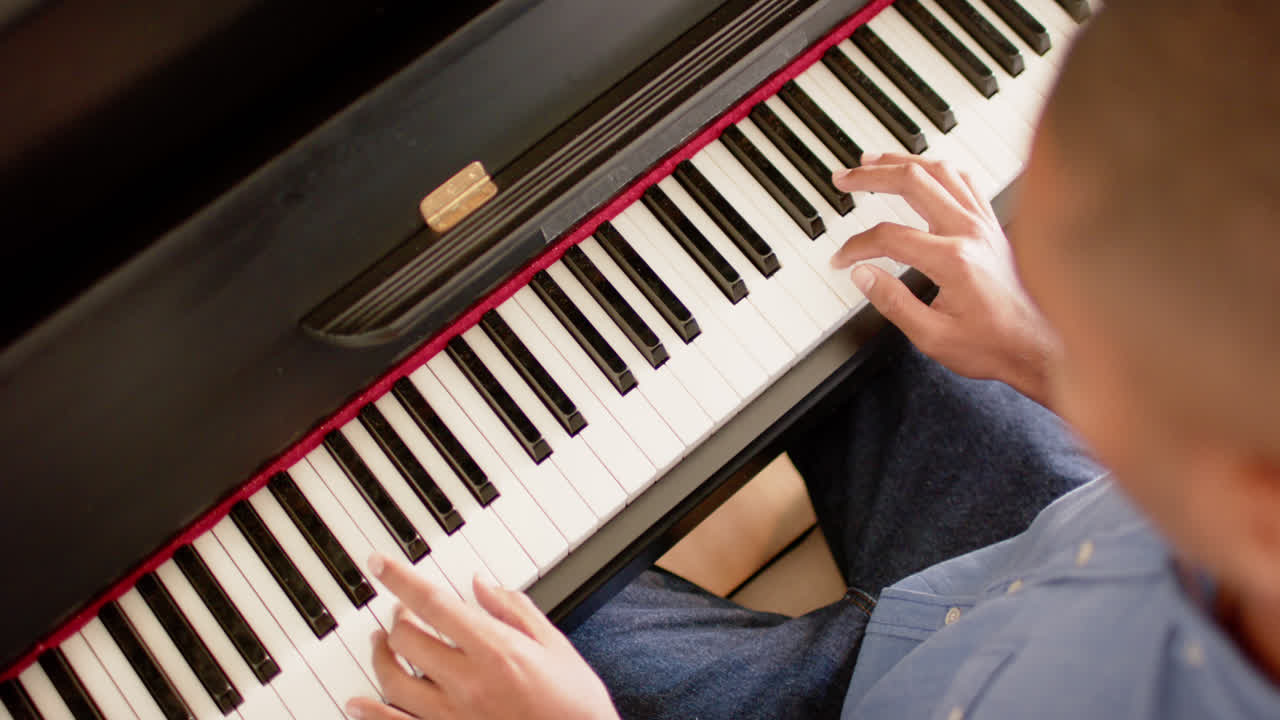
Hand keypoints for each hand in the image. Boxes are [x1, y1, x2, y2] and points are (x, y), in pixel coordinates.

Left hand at [346, 555, 618, 719]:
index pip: (432, 604)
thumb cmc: (575, 706)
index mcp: (495, 650)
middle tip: (400, 609)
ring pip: (393, 681)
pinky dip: (370, 712)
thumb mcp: (555, 646)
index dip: (399, 579)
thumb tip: (481, 584)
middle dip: (397, 617)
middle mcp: (467, 683)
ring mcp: (453, 717)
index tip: (380, 564)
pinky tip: (358, 701)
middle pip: (407, 640)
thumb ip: (514, 610)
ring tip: (382, 644)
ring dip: (381, 657)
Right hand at [830, 153, 1056, 405]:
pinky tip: (922, 171)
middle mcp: (971, 232)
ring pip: (941, 172)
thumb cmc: (994, 345)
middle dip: (872, 175)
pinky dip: (937, 170)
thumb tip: (862, 274)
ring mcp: (985, 224)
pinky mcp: (993, 226)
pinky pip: (964, 182)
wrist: (1040, 348)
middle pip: (914, 182)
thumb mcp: (933, 337)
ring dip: (903, 162)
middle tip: (844, 178)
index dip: (857, 246)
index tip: (842, 260)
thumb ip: (893, 302)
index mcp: (953, 260)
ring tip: (874, 160)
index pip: (889, 237)